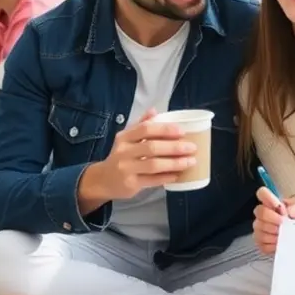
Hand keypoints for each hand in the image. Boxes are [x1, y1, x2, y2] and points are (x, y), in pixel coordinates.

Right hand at [77, 109, 196, 209]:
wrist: (102, 180)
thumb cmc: (121, 157)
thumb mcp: (126, 139)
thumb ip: (141, 125)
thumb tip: (155, 110)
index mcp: (124, 137)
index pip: (145, 129)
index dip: (164, 129)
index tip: (182, 131)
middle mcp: (123, 152)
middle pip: (152, 147)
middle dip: (174, 147)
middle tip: (192, 147)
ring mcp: (126, 168)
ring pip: (154, 164)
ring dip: (175, 163)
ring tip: (190, 161)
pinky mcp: (130, 184)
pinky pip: (152, 180)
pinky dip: (167, 177)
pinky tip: (178, 175)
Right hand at [252, 188, 294, 253]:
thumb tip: (287, 212)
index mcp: (275, 204)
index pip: (261, 193)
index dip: (267, 198)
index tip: (281, 208)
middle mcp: (265, 215)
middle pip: (259, 212)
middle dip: (272, 218)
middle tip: (284, 223)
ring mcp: (262, 230)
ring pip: (258, 229)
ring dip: (272, 232)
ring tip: (284, 235)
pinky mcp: (263, 245)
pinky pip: (261, 244)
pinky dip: (271, 245)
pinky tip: (281, 244)